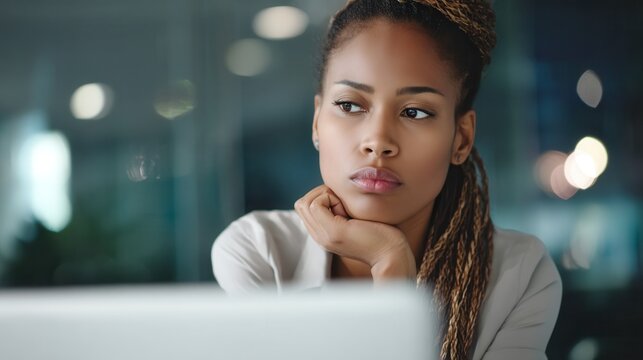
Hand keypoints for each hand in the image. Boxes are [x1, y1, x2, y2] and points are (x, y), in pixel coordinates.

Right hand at [294, 185, 415, 280]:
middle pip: (301, 204)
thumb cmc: (382, 234)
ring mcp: (324, 236)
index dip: (322, 198)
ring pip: (305, 202)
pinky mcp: (333, 232)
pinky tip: (348, 212)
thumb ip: (340, 209)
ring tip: (345, 209)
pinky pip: (316, 205)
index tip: (344, 206)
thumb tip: (334, 188)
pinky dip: (331, 199)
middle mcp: (319, 236)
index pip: (305, 207)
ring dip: (326, 196)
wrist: (392, 254)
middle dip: (321, 194)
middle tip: (343, 205)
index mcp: (323, 233)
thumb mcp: (354, 219)